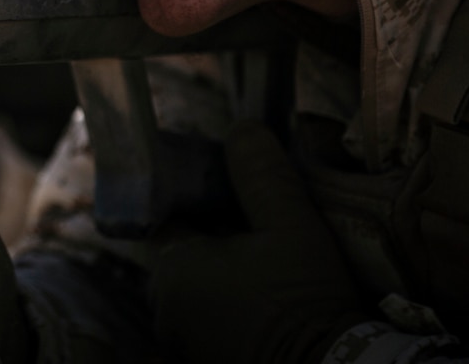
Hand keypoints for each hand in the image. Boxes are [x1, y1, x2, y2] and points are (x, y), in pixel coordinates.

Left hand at [150, 121, 367, 363]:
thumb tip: (242, 127)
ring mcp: (183, 341)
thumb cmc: (304, 299)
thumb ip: (261, 174)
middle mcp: (164, 308)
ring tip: (271, 257)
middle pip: (184, 252)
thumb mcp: (290, 224)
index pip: (169, 217)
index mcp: (169, 270)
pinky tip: (271, 294)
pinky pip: (213, 317)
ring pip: (200, 286)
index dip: (202, 198)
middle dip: (217, 235)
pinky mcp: (207, 360)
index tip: (237, 191)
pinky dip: (234, 302)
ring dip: (227, 270)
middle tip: (262, 225)